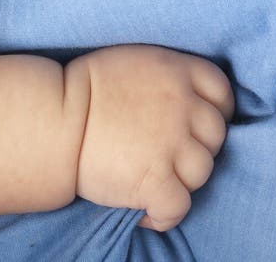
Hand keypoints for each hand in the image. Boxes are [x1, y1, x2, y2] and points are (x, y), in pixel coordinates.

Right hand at [66, 44, 233, 231]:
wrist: (54, 119)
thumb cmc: (84, 88)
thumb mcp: (133, 62)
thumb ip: (166, 77)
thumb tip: (186, 99)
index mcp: (176, 71)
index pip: (221, 91)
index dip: (217, 110)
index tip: (198, 124)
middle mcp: (181, 104)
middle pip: (215, 134)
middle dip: (197, 146)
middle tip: (169, 154)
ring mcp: (171, 143)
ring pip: (202, 171)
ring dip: (182, 179)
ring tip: (154, 179)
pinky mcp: (154, 179)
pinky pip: (179, 206)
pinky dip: (165, 214)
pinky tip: (145, 211)